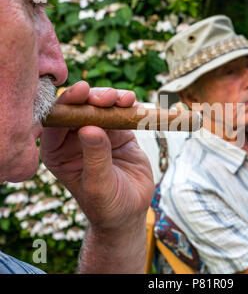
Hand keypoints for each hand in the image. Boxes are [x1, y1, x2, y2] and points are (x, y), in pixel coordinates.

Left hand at [40, 81, 154, 235]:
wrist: (130, 212)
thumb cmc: (108, 206)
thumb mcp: (98, 186)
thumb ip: (95, 157)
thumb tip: (89, 128)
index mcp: (59, 152)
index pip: (57, 121)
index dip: (68, 103)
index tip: (82, 91)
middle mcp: (75, 140)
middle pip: (80, 108)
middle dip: (93, 98)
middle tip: (109, 98)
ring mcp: (99, 134)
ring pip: (102, 107)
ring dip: (113, 99)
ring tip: (125, 99)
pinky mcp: (119, 133)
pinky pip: (122, 114)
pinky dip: (128, 107)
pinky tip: (133, 104)